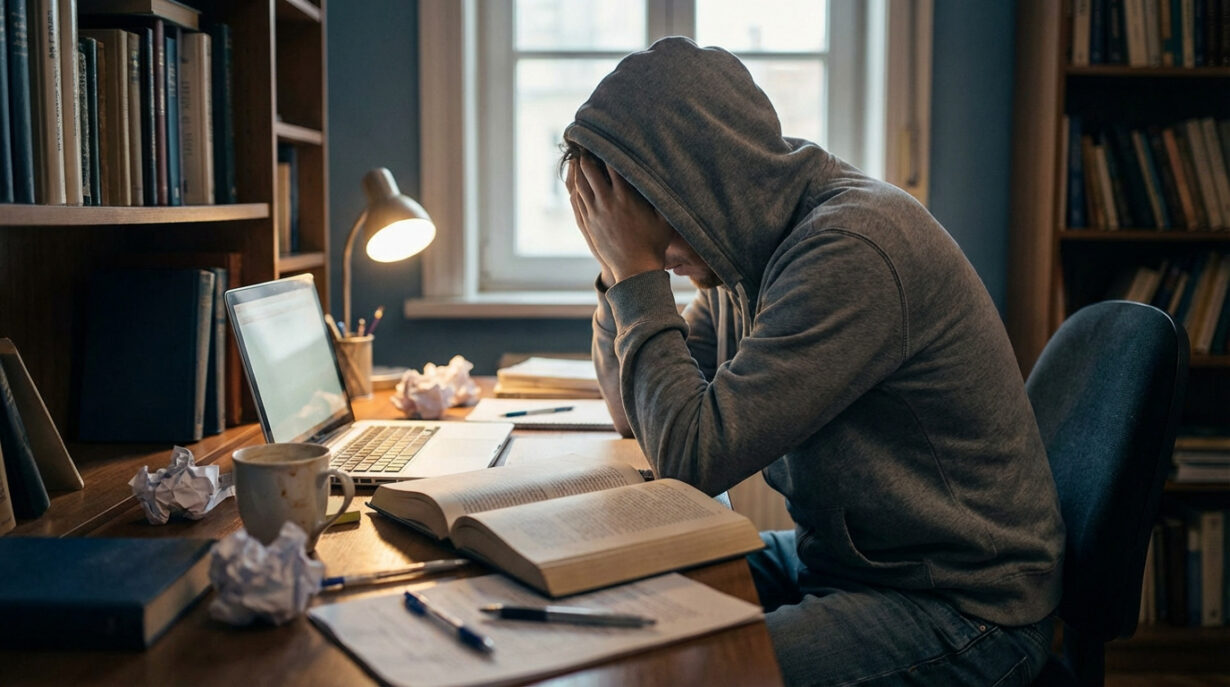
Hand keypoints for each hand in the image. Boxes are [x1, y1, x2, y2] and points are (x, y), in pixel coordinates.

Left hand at [568, 156, 672, 283]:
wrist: (635, 270)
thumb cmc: (654, 244)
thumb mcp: (665, 218)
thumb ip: (663, 197)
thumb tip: (672, 179)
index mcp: (626, 198)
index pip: (613, 166)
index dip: (608, 151)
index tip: (606, 140)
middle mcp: (607, 203)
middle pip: (591, 171)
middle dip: (588, 156)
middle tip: (586, 144)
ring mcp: (595, 214)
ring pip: (581, 185)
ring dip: (578, 170)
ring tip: (578, 158)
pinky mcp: (588, 224)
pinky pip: (577, 201)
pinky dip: (575, 188)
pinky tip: (575, 182)